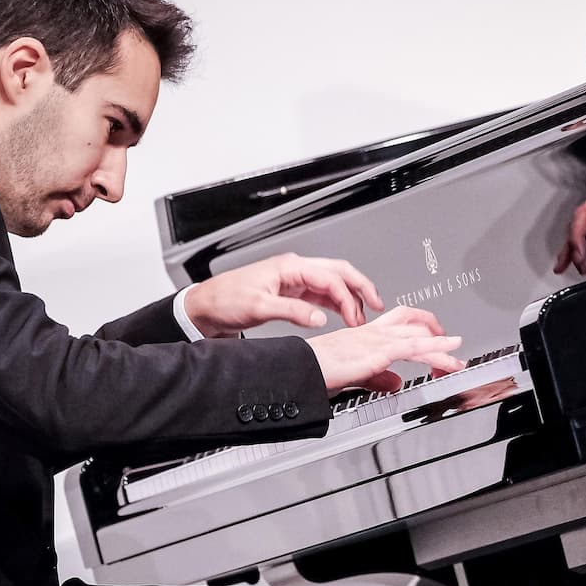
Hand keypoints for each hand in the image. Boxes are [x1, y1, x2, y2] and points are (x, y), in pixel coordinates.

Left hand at [184, 252, 382, 337]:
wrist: (207, 306)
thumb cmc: (226, 299)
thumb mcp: (259, 306)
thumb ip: (292, 312)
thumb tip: (320, 318)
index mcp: (290, 267)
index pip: (330, 278)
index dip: (347, 298)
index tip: (356, 318)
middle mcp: (295, 270)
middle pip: (338, 272)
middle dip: (360, 287)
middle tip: (378, 304)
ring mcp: (295, 280)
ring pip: (332, 283)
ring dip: (350, 297)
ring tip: (363, 316)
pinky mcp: (292, 292)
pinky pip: (321, 294)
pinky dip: (336, 304)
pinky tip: (343, 315)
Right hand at [306, 306, 464, 393]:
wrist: (297, 368)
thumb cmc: (314, 369)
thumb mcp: (353, 375)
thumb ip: (377, 379)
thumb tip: (396, 382)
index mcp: (365, 335)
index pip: (401, 322)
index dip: (422, 327)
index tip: (437, 336)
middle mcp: (373, 334)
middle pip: (413, 324)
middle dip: (436, 333)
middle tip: (452, 346)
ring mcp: (374, 342)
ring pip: (417, 337)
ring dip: (442, 347)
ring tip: (458, 356)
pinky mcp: (374, 354)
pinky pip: (410, 349)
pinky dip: (433, 352)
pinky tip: (446, 358)